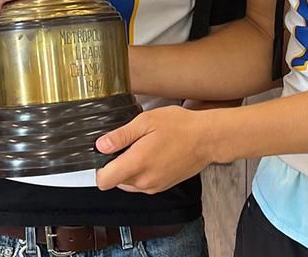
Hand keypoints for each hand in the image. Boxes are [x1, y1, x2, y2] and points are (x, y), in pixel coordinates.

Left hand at [94, 106, 214, 193]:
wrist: (207, 139)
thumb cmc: (180, 126)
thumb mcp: (147, 121)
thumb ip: (121, 135)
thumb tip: (101, 145)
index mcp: (137, 163)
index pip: (104, 181)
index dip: (99, 168)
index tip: (105, 154)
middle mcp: (144, 180)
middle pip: (116, 181)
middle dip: (117, 164)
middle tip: (130, 144)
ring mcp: (154, 186)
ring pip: (129, 183)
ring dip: (130, 169)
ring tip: (144, 147)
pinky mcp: (163, 186)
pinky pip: (143, 183)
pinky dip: (143, 172)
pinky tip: (154, 154)